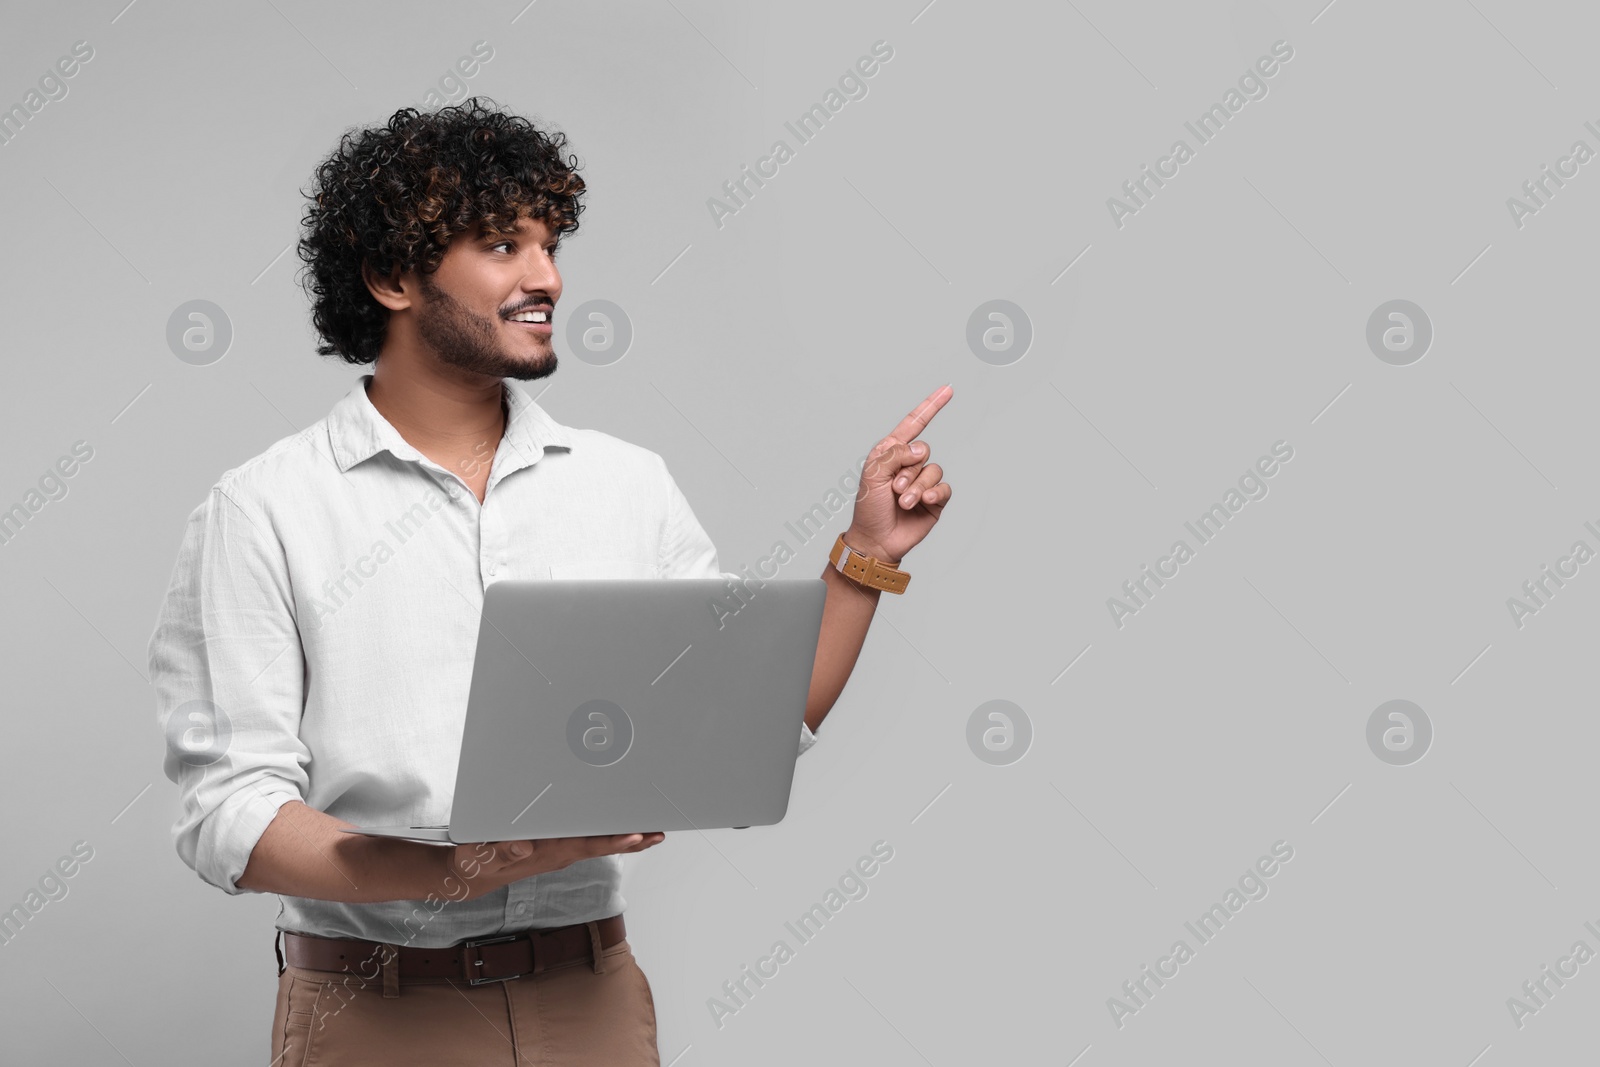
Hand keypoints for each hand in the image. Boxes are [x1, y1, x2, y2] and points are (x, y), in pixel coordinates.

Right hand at [444, 833, 665, 901]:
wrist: (474, 874)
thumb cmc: (479, 861)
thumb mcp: (483, 855)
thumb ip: (503, 850)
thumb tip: (523, 845)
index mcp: (548, 852)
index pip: (586, 845)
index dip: (612, 841)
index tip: (635, 836)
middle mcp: (560, 854)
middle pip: (602, 846)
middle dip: (632, 840)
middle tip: (659, 833)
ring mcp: (561, 852)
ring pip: (599, 844)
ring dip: (626, 839)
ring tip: (653, 833)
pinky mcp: (557, 849)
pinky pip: (588, 842)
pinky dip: (609, 836)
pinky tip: (624, 831)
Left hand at [845, 384, 953, 564]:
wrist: (876, 539)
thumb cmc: (869, 507)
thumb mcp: (873, 474)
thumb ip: (895, 454)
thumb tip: (922, 449)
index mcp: (892, 452)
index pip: (914, 424)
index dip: (931, 406)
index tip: (948, 389)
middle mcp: (909, 464)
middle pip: (924, 451)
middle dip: (908, 471)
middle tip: (893, 490)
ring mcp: (923, 481)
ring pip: (933, 470)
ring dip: (917, 487)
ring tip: (902, 502)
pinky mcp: (935, 500)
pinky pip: (943, 488)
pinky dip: (932, 494)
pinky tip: (922, 503)